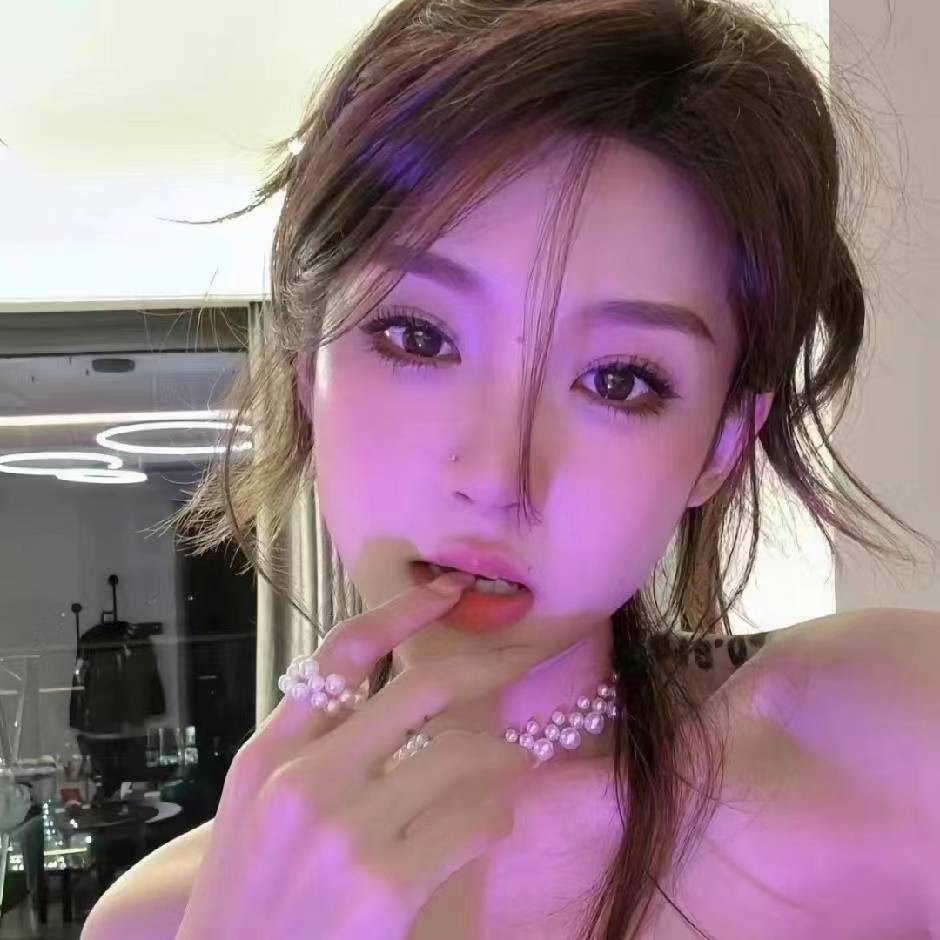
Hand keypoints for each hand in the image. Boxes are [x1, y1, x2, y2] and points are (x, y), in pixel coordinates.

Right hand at [174, 571, 548, 939]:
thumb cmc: (250, 902)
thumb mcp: (254, 810)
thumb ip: (307, 748)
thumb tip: (381, 696)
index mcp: (268, 756)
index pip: (342, 654)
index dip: (402, 611)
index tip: (446, 591)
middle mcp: (303, 782)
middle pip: (420, 689)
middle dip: (485, 667)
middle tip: (518, 663)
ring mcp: (345, 835)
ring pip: (461, 753)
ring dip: (503, 755)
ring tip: (513, 763)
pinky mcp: (385, 889)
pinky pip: (474, 821)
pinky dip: (498, 813)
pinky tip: (494, 820)